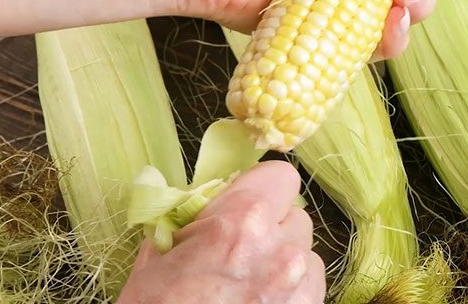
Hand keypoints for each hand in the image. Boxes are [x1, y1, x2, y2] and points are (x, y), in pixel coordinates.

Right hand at [117, 161, 323, 303]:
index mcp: (242, 222)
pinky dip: (292, 290)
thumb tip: (203, 201)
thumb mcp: (157, 258)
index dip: (261, 188)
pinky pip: (310, 285)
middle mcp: (281, 249)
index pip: (280, 176)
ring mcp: (300, 285)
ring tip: (250, 285)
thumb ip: (189, 219)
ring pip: (306, 252)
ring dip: (284, 261)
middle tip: (240, 251)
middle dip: (270, 228)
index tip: (244, 204)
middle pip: (294, 216)